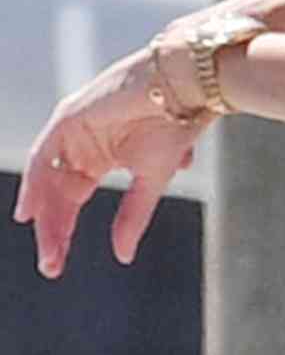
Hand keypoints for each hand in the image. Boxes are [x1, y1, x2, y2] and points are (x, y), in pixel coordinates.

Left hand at [12, 47, 210, 277]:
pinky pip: (44, 153)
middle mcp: (81, 145)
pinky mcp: (71, 116)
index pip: (71, 199)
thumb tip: (122, 256)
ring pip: (47, 177)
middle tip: (50, 265)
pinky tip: (31, 209)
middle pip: (55, 194)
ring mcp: (73, 130)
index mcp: (99, 158)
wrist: (184, 89)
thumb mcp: (152, 182)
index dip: (62, 231)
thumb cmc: (176, 128)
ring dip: (43, 212)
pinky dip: (35, 182)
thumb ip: (133, 218)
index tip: (56, 264)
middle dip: (52, 230)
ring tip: (44, 244)